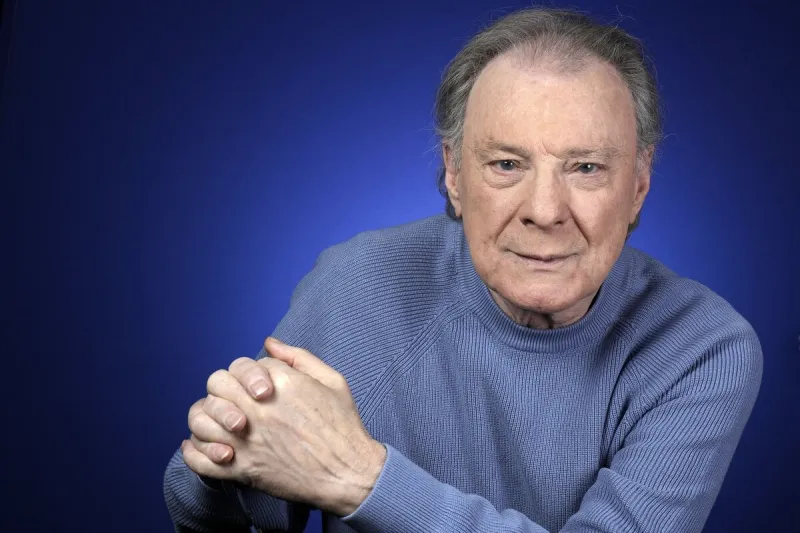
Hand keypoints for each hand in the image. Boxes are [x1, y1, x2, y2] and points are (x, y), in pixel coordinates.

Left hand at [181, 338, 386, 515]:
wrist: (348, 473)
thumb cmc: (343, 426)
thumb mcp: (331, 379)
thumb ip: (297, 357)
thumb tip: (268, 342)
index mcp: (280, 382)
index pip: (243, 365)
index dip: (249, 373)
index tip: (262, 387)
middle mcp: (258, 408)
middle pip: (217, 384)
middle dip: (225, 388)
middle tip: (239, 401)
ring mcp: (247, 439)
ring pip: (202, 418)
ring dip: (207, 416)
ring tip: (221, 422)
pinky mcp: (242, 469)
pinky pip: (200, 460)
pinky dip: (194, 452)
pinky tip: (203, 446)